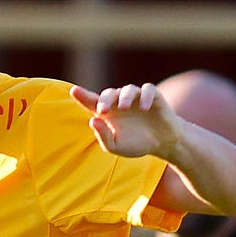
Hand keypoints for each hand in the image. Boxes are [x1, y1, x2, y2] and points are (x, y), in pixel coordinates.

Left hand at [70, 83, 184, 159]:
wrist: (162, 143)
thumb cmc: (136, 143)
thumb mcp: (116, 146)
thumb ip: (103, 136)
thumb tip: (93, 120)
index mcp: (108, 113)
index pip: (92, 101)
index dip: (82, 95)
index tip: (73, 91)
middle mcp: (120, 102)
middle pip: (108, 93)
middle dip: (104, 100)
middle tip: (102, 111)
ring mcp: (137, 98)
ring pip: (128, 90)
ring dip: (124, 97)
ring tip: (123, 107)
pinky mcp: (153, 96)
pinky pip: (148, 90)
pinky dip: (145, 96)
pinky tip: (144, 108)